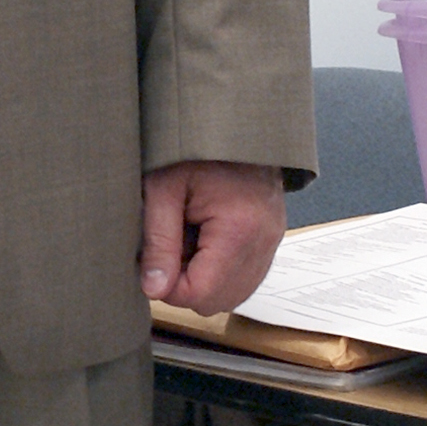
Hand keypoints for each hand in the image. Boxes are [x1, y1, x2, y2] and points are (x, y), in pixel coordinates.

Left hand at [140, 160, 287, 320]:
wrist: (235, 125)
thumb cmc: (197, 149)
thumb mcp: (163, 189)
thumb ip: (158, 242)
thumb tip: (154, 289)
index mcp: (239, 228)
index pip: (202, 293)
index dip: (169, 288)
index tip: (154, 263)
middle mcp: (264, 241)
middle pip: (219, 301)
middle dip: (186, 285)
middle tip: (170, 249)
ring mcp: (272, 242)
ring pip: (233, 295)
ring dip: (204, 280)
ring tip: (188, 242)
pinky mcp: (271, 241)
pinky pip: (244, 278)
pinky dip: (220, 272)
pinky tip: (205, 243)